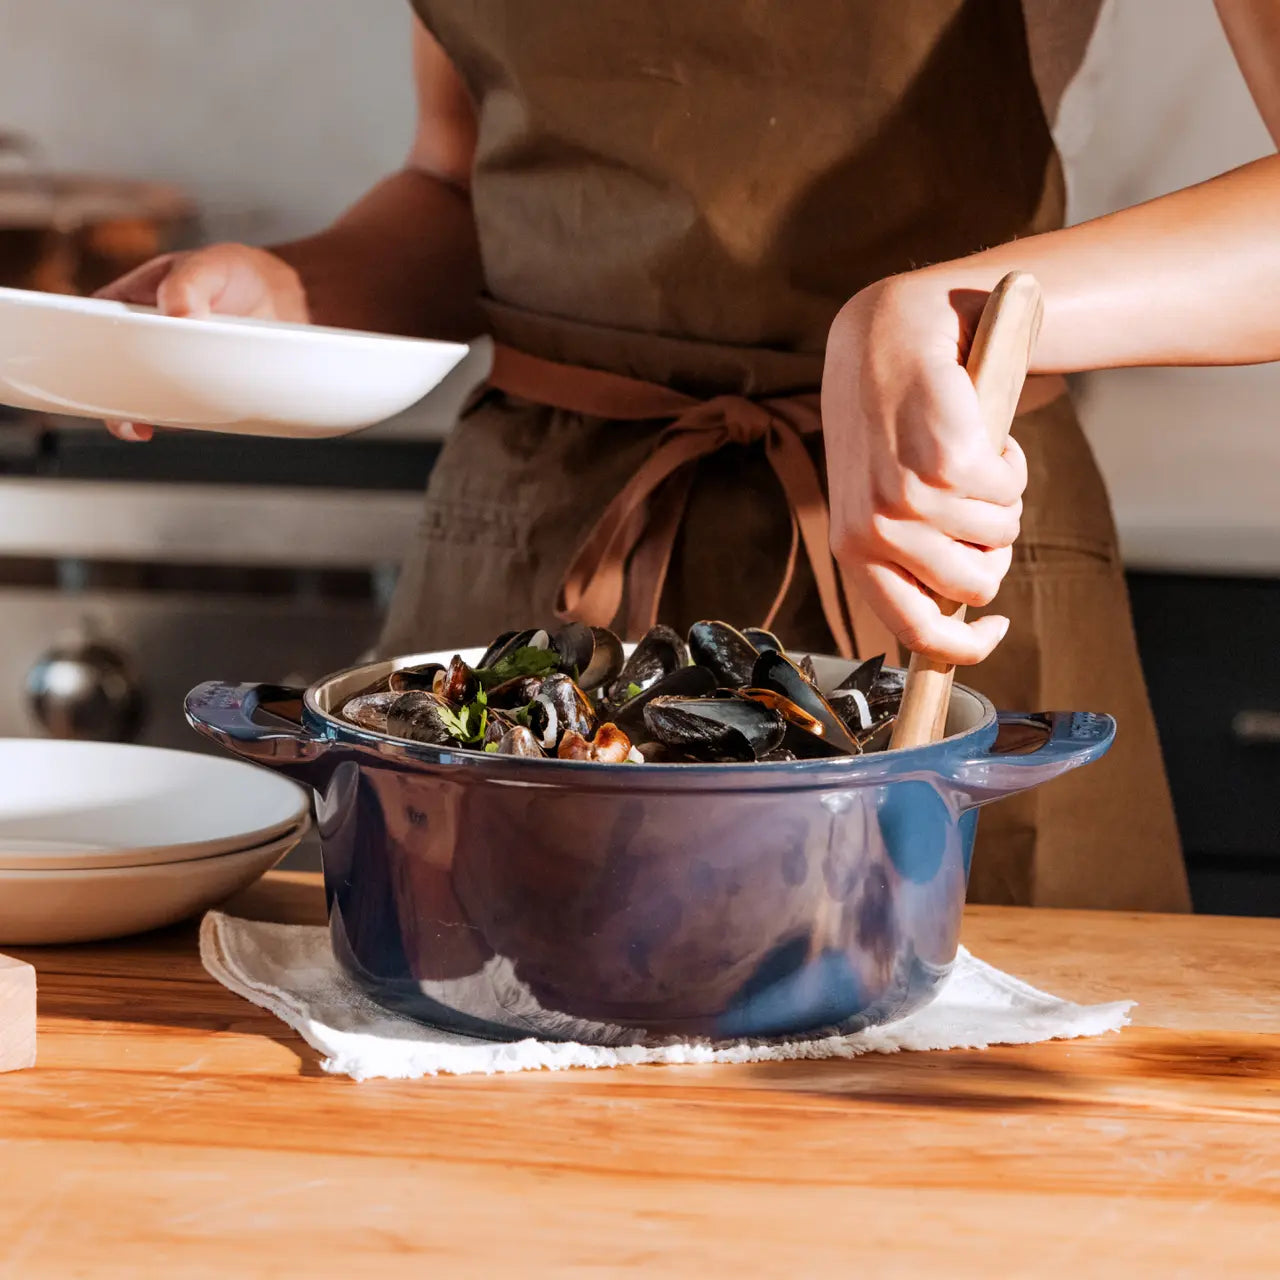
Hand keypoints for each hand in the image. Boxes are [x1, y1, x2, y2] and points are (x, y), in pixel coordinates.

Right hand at [94, 243, 308, 440]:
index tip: (97, 372)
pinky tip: (184, 424)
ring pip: (144, 399)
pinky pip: (180, 413)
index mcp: (129, 303)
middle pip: (112, 374)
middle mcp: (144, 341)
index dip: (86, 352)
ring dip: (143, 414)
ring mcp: (170, 369)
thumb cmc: (235, 272)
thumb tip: (178, 314)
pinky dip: (180, 422)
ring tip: (146, 424)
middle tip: (126, 413)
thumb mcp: (210, 265)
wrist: (285, 300)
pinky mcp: (197, 391)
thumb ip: (190, 284)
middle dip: (112, 398)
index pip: (92, 329)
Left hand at [822, 273, 1027, 664]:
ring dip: (1002, 496)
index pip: (915, 631)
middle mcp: (875, 531)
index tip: (996, 629)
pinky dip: (1009, 459)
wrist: (886, 342)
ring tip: (968, 457)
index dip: (966, 646)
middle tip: (976, 500)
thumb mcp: (882, 499)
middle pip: (977, 584)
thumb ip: (910, 555)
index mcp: (855, 551)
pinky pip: (1010, 487)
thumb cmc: (891, 429)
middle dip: (993, 545)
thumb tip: (964, 615)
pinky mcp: (944, 460)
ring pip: (1002, 533)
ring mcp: (907, 497)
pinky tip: (977, 431)